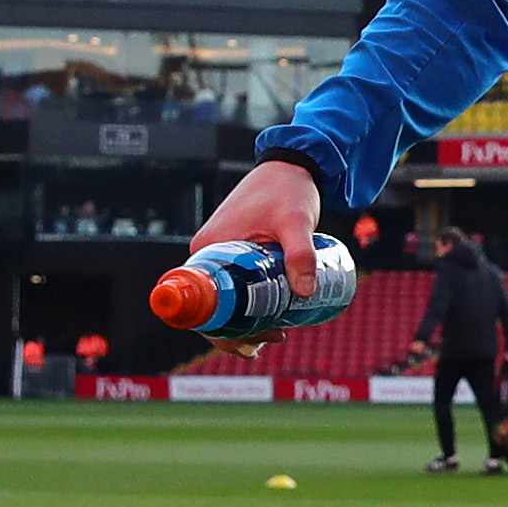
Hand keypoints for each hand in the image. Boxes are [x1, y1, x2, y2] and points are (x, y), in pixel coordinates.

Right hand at [177, 159, 323, 358]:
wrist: (291, 166)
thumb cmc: (287, 189)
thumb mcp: (295, 221)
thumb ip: (300, 254)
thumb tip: (305, 293)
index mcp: (209, 249)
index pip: (202, 303)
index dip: (221, 330)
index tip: (250, 341)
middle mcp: (208, 254)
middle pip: (214, 307)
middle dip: (239, 330)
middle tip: (274, 339)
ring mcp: (220, 255)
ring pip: (226, 300)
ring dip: (246, 321)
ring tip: (277, 335)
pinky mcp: (235, 254)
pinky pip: (235, 287)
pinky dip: (249, 306)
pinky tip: (272, 318)